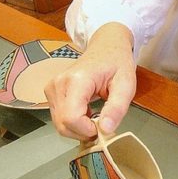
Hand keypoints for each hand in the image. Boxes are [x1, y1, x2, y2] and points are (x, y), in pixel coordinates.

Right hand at [44, 23, 135, 139]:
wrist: (106, 47)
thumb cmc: (117, 63)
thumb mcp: (126, 84)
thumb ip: (117, 107)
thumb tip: (106, 129)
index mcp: (77, 80)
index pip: (71, 117)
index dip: (87, 130)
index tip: (104, 127)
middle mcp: (58, 84)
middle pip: (63, 124)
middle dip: (84, 131)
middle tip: (104, 124)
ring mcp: (51, 88)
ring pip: (60, 124)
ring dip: (79, 128)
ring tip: (98, 116)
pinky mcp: (51, 93)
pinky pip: (59, 117)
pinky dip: (74, 122)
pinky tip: (88, 113)